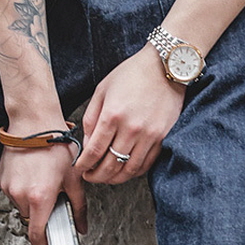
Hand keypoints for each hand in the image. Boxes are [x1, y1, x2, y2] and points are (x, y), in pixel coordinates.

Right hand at [0, 143, 86, 244]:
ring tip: (43, 178)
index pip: (38, 236)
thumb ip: (79, 206)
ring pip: (22, 206)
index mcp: (40, 197)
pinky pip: (14, 193)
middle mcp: (21, 195)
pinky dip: (24, 189)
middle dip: (42, 214)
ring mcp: (8, 187)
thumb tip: (82, 225)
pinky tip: (33, 172)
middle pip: (32, 219)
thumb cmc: (54, 144)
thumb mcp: (74, 177)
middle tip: (53, 197)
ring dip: (33, 200)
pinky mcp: (1, 179)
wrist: (33, 122)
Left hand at [75, 44, 185, 184]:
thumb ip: (91, 118)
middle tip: (90, 176)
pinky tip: (125, 169)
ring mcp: (149, 135)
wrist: (164, 66)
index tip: (80, 169)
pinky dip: (133, 172)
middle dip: (96, 176)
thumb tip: (87, 143)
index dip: (84, 165)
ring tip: (106, 177)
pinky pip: (146, 164)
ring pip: (129, 170)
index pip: (94, 151)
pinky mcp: (162, 137)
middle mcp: (131, 128)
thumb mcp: (102, 90)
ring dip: (114, 178)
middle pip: (110, 166)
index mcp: (112, 115)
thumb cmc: (132, 74)